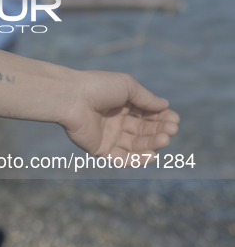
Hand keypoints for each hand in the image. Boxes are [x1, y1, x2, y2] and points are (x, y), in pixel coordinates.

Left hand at [60, 71, 179, 164]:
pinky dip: (137, 159)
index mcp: (120, 104)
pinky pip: (121, 158)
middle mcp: (114, 121)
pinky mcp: (99, 149)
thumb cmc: (99, 87)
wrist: (73, 98)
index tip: (175, 119)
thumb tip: (166, 105)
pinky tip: (151, 155)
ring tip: (165, 139)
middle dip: (158, 130)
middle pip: (142, 130)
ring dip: (151, 144)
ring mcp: (107, 136)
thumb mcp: (127, 86)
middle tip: (171, 130)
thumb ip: (146, 98)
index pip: (145, 114)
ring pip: (134, 145)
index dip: (161, 118)